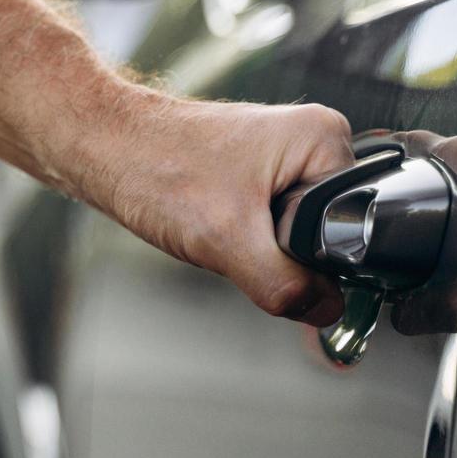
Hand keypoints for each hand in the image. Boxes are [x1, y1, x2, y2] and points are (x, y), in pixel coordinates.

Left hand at [0, 0, 353, 326]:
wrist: (97, 147)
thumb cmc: (154, 168)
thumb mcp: (230, 241)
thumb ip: (289, 288)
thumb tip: (326, 317)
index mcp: (326, 140)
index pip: (359, 228)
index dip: (322, 265)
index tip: (282, 273)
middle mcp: (312, 142)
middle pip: (330, 236)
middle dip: (286, 259)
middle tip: (236, 240)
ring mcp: (284, 158)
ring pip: (297, 239)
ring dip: (260, 252)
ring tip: (216, 225)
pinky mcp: (256, 176)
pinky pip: (270, 230)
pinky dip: (242, 242)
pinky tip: (211, 226)